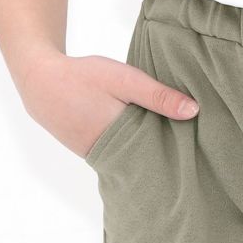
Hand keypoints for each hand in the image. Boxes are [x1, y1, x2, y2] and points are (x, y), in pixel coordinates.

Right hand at [18, 50, 199, 158]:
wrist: (41, 84)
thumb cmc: (84, 78)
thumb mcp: (124, 80)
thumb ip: (157, 96)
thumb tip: (194, 111)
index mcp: (122, 143)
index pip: (161, 159)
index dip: (181, 158)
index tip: (202, 157)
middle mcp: (112, 159)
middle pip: (151, 164)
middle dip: (170, 160)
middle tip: (197, 158)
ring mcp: (101, 161)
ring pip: (136, 162)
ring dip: (152, 155)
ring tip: (179, 153)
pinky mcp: (96, 157)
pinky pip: (123, 158)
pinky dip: (136, 152)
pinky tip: (150, 145)